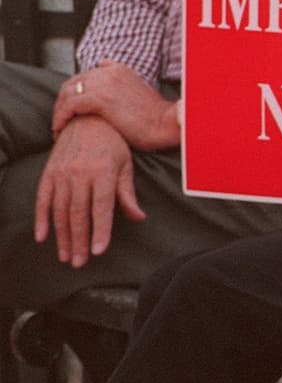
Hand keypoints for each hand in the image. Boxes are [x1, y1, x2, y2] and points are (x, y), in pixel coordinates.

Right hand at [34, 116, 145, 265]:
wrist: (87, 119)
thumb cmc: (113, 144)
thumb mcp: (126, 165)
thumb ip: (128, 193)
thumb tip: (139, 218)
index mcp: (104, 172)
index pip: (102, 207)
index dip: (100, 230)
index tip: (98, 251)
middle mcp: (80, 174)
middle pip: (79, 213)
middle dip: (79, 240)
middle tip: (79, 262)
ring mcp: (62, 173)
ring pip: (60, 210)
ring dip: (62, 236)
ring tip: (66, 256)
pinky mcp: (49, 173)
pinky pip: (42, 199)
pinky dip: (41, 219)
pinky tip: (42, 237)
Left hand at [54, 59, 179, 150]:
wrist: (166, 124)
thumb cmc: (153, 116)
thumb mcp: (136, 90)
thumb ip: (119, 84)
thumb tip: (105, 69)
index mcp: (118, 69)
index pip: (84, 77)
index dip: (74, 94)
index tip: (72, 111)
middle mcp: (109, 72)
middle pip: (72, 83)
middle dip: (63, 102)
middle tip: (61, 121)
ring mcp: (104, 84)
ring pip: (68, 94)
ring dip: (59, 111)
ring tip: (58, 127)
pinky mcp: (100, 99)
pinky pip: (70, 106)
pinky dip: (61, 117)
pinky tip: (60, 129)